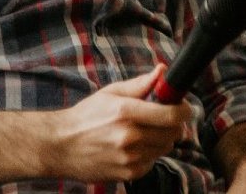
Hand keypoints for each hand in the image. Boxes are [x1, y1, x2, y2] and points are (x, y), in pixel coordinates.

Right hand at [44, 65, 195, 183]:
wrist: (61, 146)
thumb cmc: (85, 117)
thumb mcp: (110, 93)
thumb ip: (140, 84)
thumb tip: (162, 71)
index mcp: (125, 112)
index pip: (172, 115)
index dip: (184, 110)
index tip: (184, 107)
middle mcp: (130, 136)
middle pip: (174, 133)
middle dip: (172, 124)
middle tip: (160, 118)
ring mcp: (130, 158)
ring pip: (165, 148)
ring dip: (160, 139)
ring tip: (141, 133)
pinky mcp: (129, 174)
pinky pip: (152, 162)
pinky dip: (148, 154)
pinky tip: (131, 148)